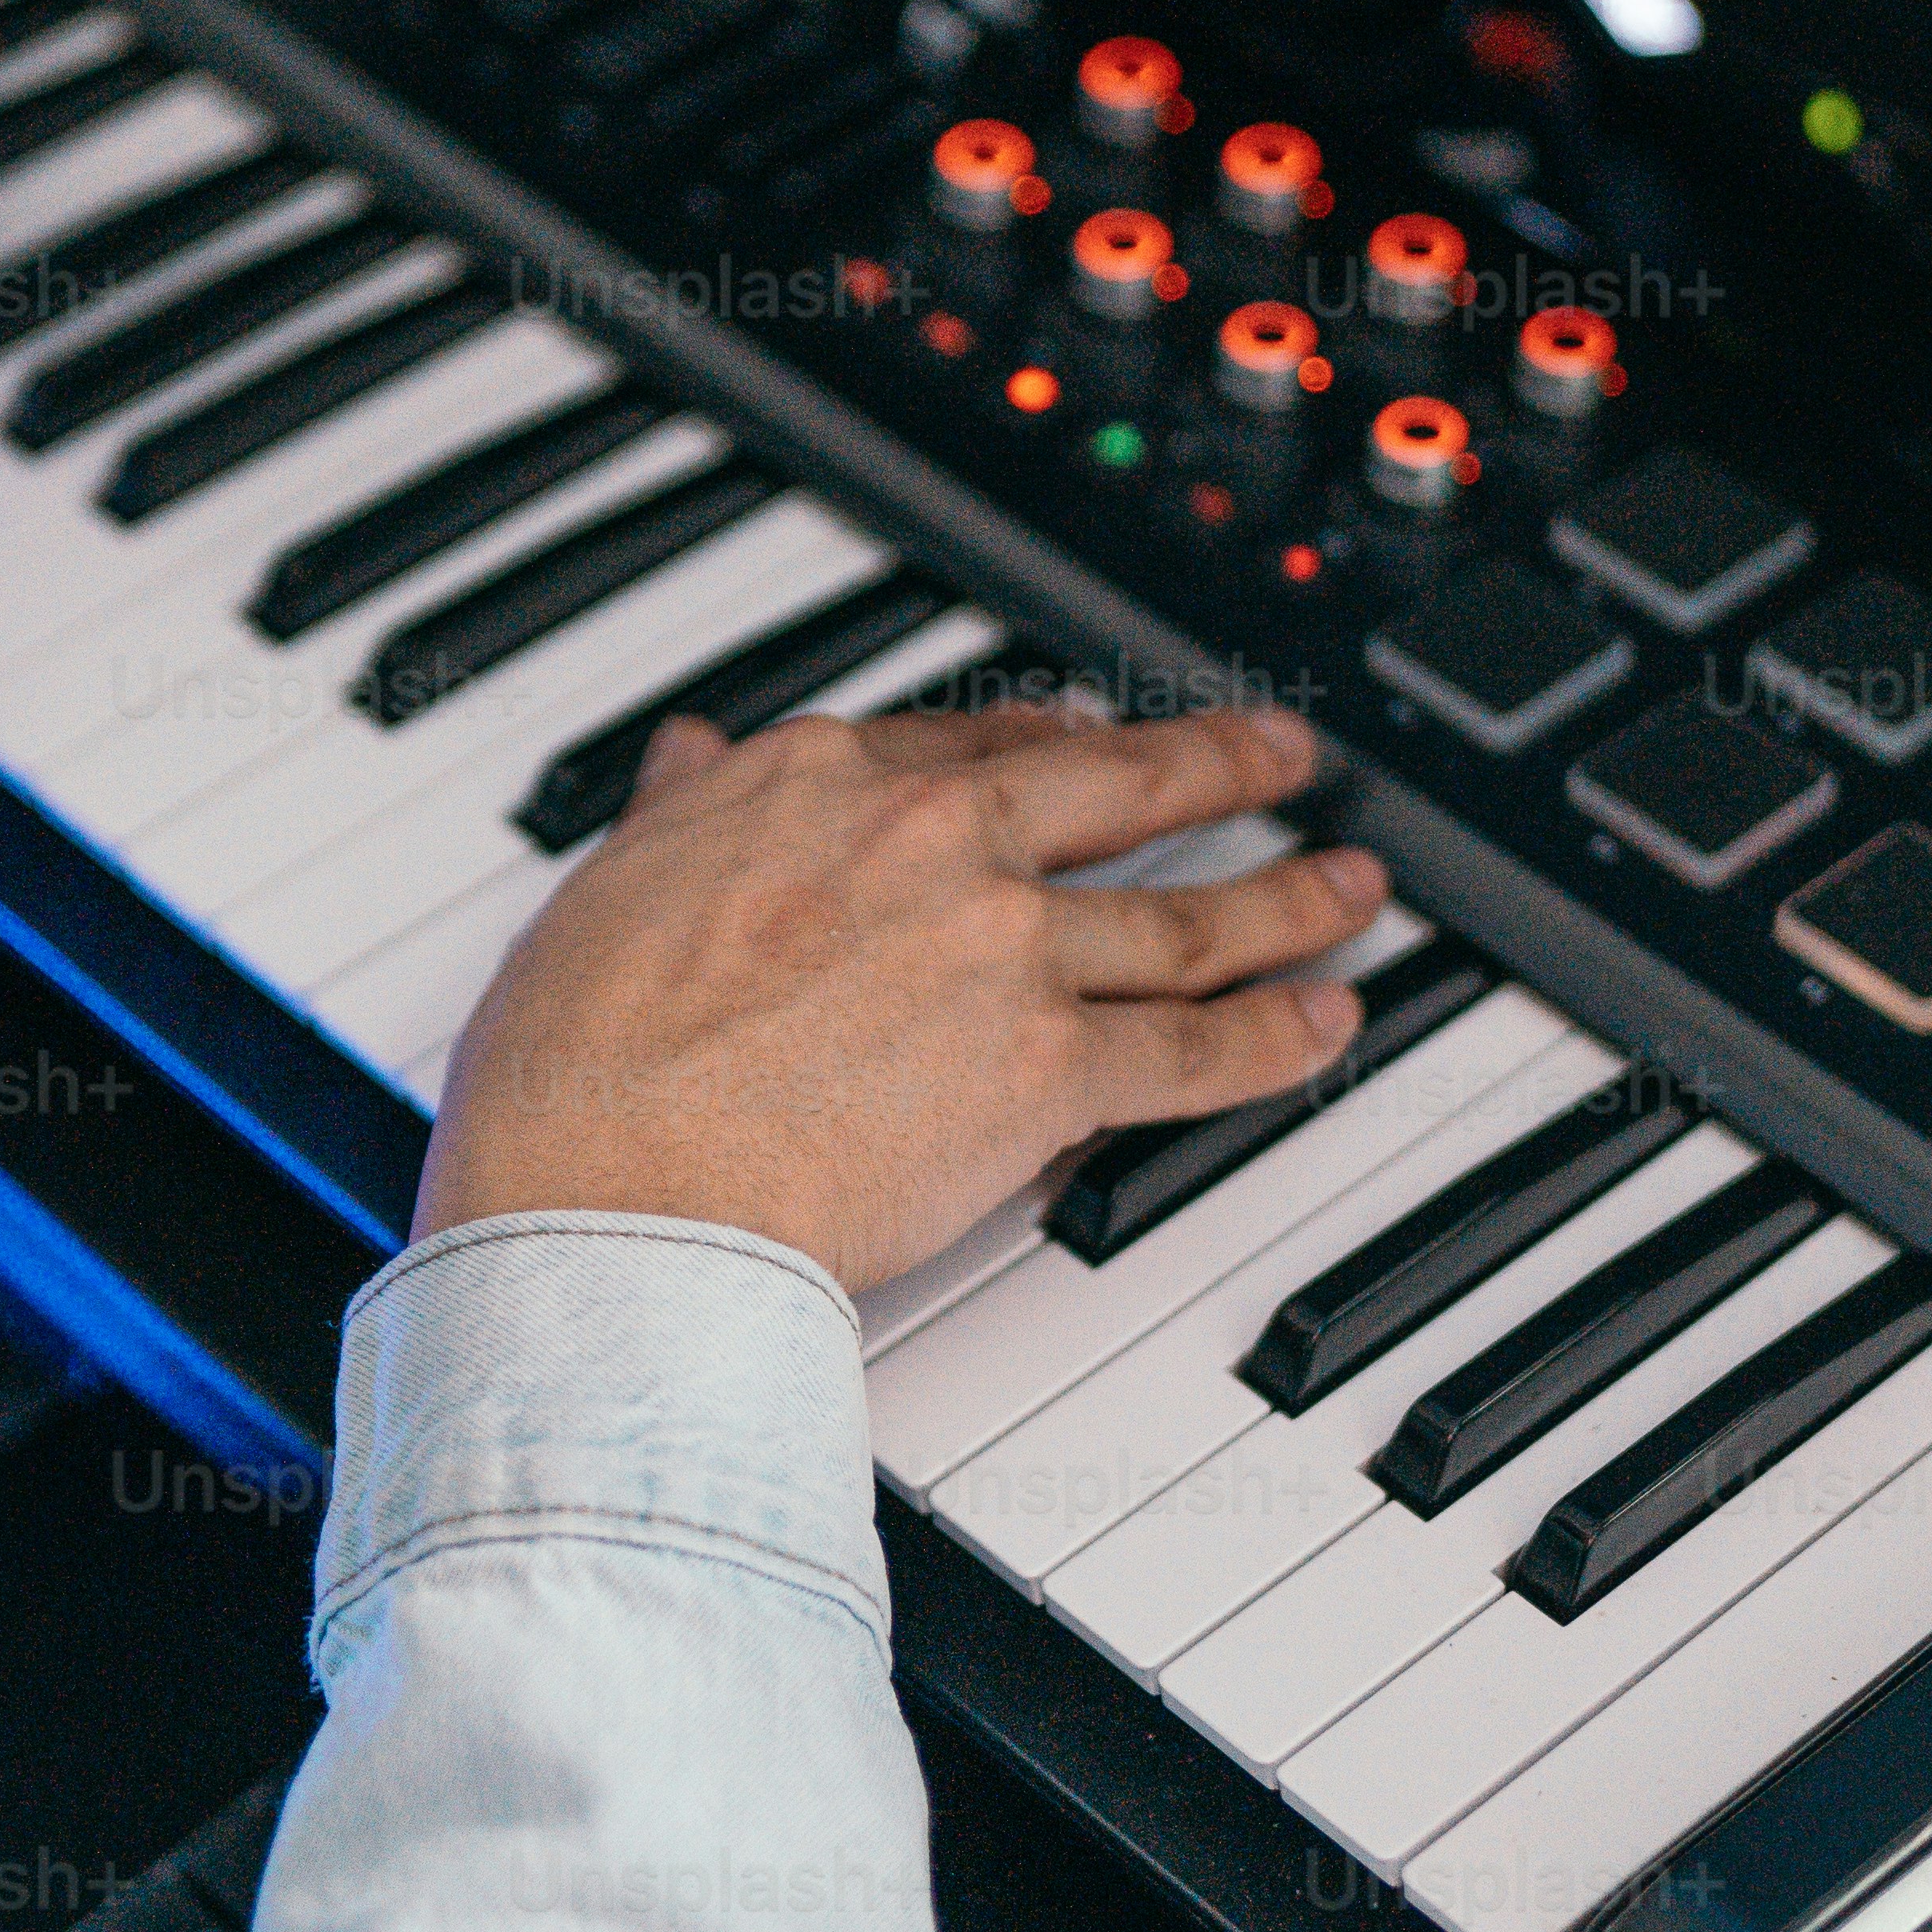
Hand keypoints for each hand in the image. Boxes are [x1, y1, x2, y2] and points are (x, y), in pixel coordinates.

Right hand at [415, 696, 1382, 1292]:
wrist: (615, 1193)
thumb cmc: (581, 1069)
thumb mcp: (607, 885)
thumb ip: (679, 813)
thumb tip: (689, 759)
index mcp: (822, 785)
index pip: (973, 744)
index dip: (1053, 743)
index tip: (1093, 738)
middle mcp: (932, 843)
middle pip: (1115, 791)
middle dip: (1220, 768)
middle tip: (1283, 757)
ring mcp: (1002, 951)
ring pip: (1183, 919)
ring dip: (1287, 903)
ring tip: (1350, 892)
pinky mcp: (1049, 1071)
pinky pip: (1194, 1054)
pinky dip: (1276, 1040)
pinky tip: (1326, 1026)